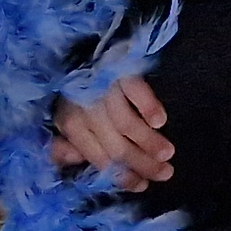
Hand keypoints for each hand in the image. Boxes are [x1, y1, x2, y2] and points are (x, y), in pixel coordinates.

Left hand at [51, 74, 171, 189]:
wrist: (77, 43)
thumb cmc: (74, 86)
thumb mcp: (62, 116)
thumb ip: (68, 143)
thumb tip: (73, 160)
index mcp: (71, 126)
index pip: (99, 158)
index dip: (120, 175)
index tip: (141, 186)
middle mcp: (86, 111)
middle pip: (116, 145)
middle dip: (141, 163)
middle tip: (165, 175)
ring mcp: (104, 90)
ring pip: (128, 123)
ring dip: (149, 141)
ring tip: (168, 155)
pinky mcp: (120, 69)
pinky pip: (135, 90)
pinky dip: (147, 106)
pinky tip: (160, 121)